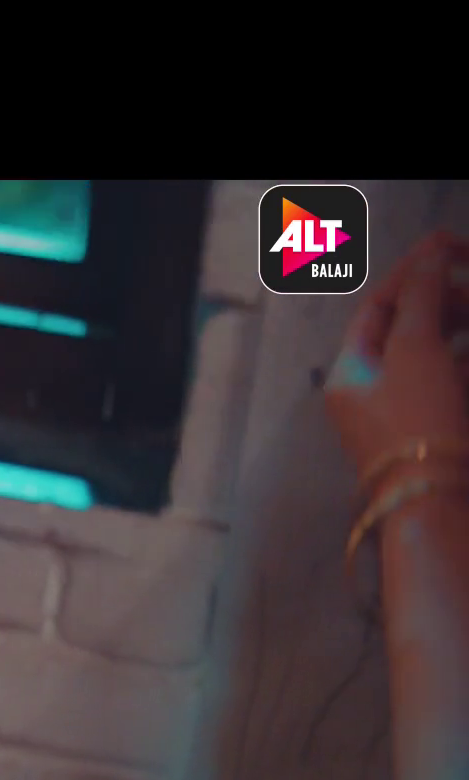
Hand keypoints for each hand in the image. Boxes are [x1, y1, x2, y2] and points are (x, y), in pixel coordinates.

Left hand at [322, 230, 468, 483]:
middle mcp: (370, 396)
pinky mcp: (438, 436)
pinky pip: (452, 388)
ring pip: (434, 359)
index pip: (377, 309)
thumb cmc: (417, 422)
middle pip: (406, 332)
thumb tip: (430, 259)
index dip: (412, 275)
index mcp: (350, 374)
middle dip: (442, 303)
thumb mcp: (415, 351)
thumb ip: (421, 301)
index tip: (449, 248)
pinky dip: (467, 365)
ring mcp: (405, 418)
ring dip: (459, 332)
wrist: (439, 503)